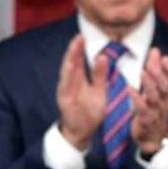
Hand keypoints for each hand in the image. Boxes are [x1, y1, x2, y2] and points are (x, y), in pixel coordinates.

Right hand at [56, 34, 108, 150]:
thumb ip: (99, 74)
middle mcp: (70, 83)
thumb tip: (102, 56)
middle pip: (71, 64)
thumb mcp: (99, 90)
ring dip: (69, 61)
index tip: (82, 37)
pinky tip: (70, 68)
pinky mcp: (65, 101)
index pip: (78, 61)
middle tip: (78, 38)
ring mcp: (66, 92)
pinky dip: (68, 78)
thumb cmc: (89, 110)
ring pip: (67, 74)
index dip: (79, 49)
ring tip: (74, 49)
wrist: (83, 132)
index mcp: (78, 79)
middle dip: (74, 51)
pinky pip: (66, 88)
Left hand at [130, 47, 167, 154]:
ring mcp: (157, 112)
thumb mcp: (158, 90)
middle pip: (165, 87)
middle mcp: (165, 101)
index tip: (165, 58)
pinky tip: (130, 89)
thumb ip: (156, 70)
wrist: (152, 137)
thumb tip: (155, 51)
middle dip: (159, 73)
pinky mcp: (147, 121)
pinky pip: (143, 110)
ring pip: (155, 97)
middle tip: (151, 61)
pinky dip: (137, 99)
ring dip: (149, 84)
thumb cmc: (154, 108)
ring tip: (142, 72)